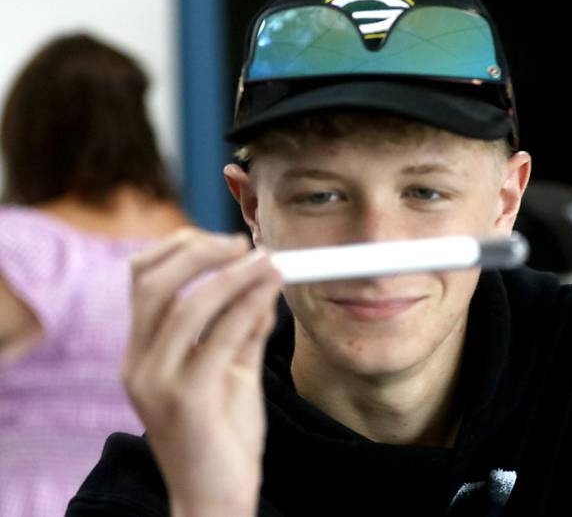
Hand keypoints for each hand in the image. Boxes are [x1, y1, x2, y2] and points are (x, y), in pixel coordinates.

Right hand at [121, 228, 281, 516]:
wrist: (215, 499)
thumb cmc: (222, 436)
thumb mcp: (232, 371)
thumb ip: (242, 328)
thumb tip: (262, 283)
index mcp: (142, 354)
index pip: (143, 281)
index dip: (181, 249)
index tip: (225, 241)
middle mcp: (139, 364)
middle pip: (154, 283)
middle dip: (200, 252)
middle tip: (244, 244)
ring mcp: (156, 383)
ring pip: (186, 305)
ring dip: (233, 275)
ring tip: (269, 261)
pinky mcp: (185, 401)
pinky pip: (217, 338)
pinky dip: (247, 305)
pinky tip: (271, 291)